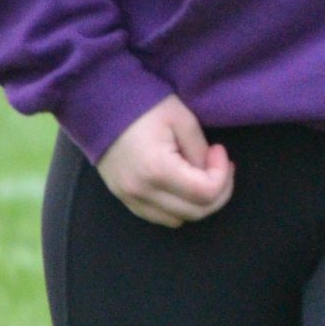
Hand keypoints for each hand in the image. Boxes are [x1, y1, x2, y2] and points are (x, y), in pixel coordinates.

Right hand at [94, 95, 235, 226]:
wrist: (101, 106)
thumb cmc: (144, 106)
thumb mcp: (182, 120)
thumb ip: (200, 151)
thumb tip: (212, 172)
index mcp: (157, 170)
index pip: (205, 193)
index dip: (223, 174)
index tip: (218, 150)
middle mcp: (142, 192)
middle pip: (195, 212)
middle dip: (219, 191)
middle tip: (220, 165)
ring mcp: (130, 198)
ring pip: (178, 220)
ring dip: (198, 203)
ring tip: (202, 175)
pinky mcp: (124, 198)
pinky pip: (158, 216)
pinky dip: (177, 207)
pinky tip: (182, 184)